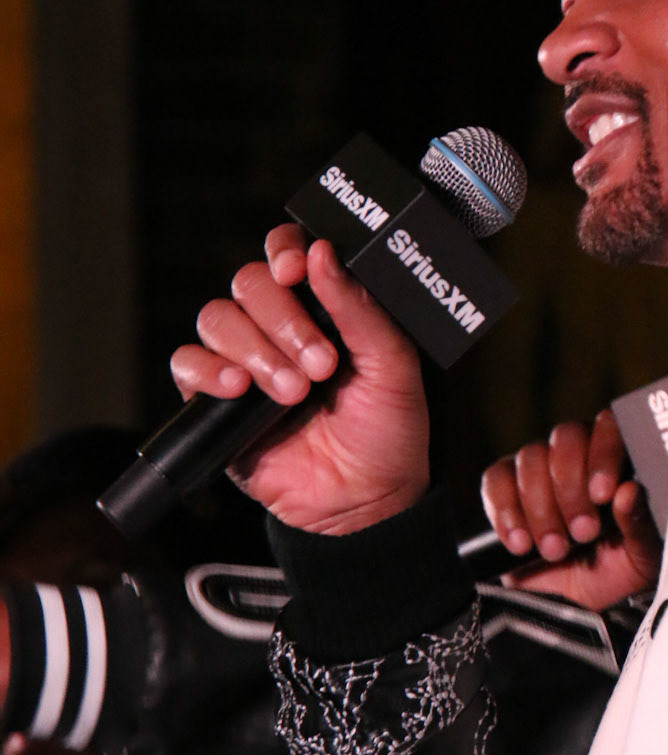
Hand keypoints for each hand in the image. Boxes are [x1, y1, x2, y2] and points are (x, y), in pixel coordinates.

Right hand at [169, 226, 429, 534]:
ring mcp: (245, 360)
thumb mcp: (393, 366)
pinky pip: (187, 363)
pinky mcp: (215, 399)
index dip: (284, 252)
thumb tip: (325, 253)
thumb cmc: (386, 433)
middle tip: (321, 364)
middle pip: (250, 283)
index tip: (296, 271)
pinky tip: (240, 390)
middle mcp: (279, 326)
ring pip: (218, 318)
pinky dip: (208, 371)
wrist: (366, 502)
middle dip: (283, 321)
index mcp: (322, 307)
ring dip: (255, 350)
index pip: (288, 253)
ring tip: (293, 392)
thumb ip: (361, 309)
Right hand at [480, 410, 662, 611]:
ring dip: (541, 508)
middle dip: (571, 489)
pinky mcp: (504, 491)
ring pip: (530, 459)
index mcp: (617, 460)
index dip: (603, 453)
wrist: (575, 606)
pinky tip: (520, 543)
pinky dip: (504, 512)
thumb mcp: (642, 557)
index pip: (608, 427)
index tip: (602, 494)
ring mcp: (538, 470)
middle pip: (565, 438)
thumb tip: (629, 492)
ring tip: (554, 550)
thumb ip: (641, 524)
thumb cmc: (617, 571)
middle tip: (582, 533)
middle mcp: (577, 456)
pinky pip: (495, 481)